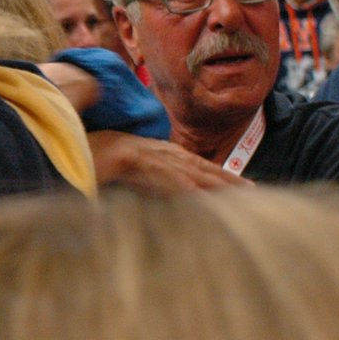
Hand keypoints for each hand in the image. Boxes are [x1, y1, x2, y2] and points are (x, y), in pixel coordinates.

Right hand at [88, 130, 252, 192]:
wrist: (86, 144)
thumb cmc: (105, 154)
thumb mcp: (134, 165)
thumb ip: (150, 175)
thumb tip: (162, 190)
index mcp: (164, 153)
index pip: (199, 165)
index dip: (221, 175)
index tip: (242, 185)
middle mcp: (166, 153)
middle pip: (203, 168)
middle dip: (227, 179)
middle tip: (253, 190)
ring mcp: (156, 158)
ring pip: (193, 172)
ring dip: (215, 183)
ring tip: (238, 193)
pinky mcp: (144, 163)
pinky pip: (170, 177)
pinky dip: (187, 186)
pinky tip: (201, 195)